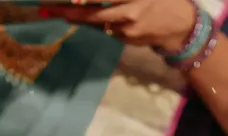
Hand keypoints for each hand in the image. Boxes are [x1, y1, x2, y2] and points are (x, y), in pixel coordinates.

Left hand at [39, 0, 197, 53]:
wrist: (181, 25)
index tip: (67, 0)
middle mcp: (130, 9)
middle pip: (93, 11)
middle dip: (67, 9)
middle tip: (46, 7)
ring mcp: (127, 27)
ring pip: (95, 21)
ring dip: (75, 16)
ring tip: (54, 11)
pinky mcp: (126, 39)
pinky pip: (105, 28)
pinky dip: (95, 21)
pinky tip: (88, 17)